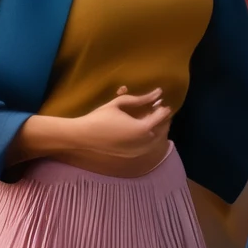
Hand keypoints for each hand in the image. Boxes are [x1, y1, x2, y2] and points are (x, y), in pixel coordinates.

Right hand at [40, 88, 172, 172]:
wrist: (84, 136)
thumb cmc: (100, 116)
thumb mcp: (119, 103)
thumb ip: (140, 99)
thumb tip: (158, 93)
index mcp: (142, 128)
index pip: (161, 117)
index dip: (163, 109)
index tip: (162, 102)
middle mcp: (143, 142)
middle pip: (161, 130)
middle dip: (163, 120)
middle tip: (159, 111)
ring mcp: (137, 150)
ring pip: (155, 140)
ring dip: (157, 130)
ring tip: (152, 120)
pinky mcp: (131, 155)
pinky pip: (146, 147)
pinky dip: (149, 139)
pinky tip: (143, 131)